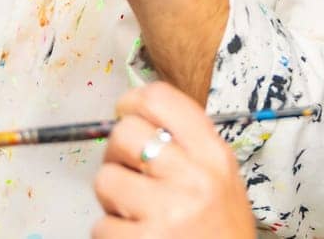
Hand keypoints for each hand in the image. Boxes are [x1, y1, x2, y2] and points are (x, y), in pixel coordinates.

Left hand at [92, 82, 255, 238]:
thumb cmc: (221, 235)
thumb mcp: (221, 181)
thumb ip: (187, 148)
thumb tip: (131, 119)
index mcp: (214, 156)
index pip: (160, 99)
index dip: (131, 103)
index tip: (126, 114)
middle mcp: (194, 178)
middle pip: (124, 133)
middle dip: (116, 154)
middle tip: (128, 174)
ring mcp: (167, 212)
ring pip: (105, 180)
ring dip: (112, 200)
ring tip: (136, 213)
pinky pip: (101, 225)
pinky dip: (112, 235)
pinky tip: (137, 238)